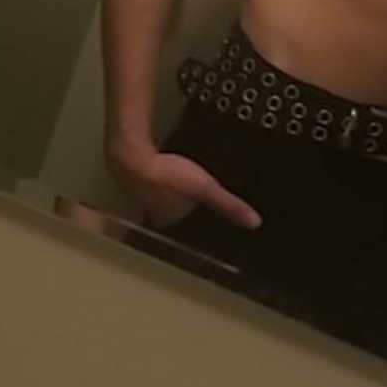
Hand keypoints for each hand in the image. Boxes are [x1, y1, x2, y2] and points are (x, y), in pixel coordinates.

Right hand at [107, 137, 262, 232]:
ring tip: (192, 190)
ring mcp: (144, 198)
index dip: (203, 225)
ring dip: (178, 196)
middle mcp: (155, 217)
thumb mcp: (205, 189)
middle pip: (179, 216)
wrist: (131, 155)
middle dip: (191, 210)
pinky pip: (159, 185)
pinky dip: (168, 183)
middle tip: (207, 204)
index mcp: (170, 223)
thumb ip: (229, 205)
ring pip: (168, 201)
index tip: (215, 221)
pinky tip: (173, 174)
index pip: (191, 231)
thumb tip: (255, 223)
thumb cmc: (168, 177)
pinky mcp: (139, 179)